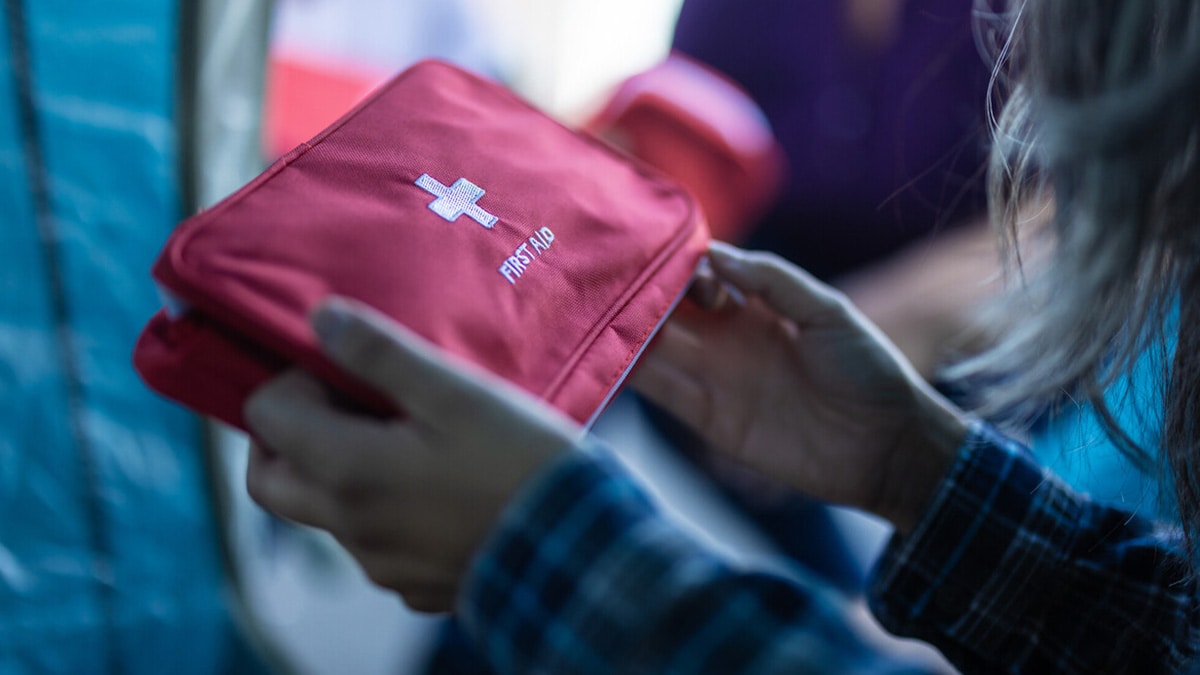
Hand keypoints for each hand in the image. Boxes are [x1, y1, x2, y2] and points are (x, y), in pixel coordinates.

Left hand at [243, 298, 580, 611]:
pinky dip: (379, 509)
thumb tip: (320, 318)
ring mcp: (381, 565)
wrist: (584, 549)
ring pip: (322, 514)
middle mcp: (350, 528)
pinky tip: (432, 485)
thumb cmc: (521, 461)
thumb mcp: (455, 392)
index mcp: (347, 472)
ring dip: (335, 472)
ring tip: (400, 437)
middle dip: (286, 435)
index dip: (294, 380)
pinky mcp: (414, 586)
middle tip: (337, 401)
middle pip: (270, 480)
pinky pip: (372, 544)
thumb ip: (380, 354)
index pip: (265, 417)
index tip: (346, 367)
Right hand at [631, 242, 968, 531]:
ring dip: (622, 332)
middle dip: (635, 293)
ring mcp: (714, 378)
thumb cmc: (867, 368)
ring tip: (585, 310)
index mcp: (754, 306)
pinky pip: (662, 393)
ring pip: (653, 348)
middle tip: (598, 275)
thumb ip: (772, 279)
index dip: (672, 263)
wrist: (887, 445)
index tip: (647, 250)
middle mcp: (725, 338)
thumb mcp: (826, 310)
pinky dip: (629, 376)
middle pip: (666, 310)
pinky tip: (602, 354)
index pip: (698, 276)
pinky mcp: (709, 419)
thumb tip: (714, 253)